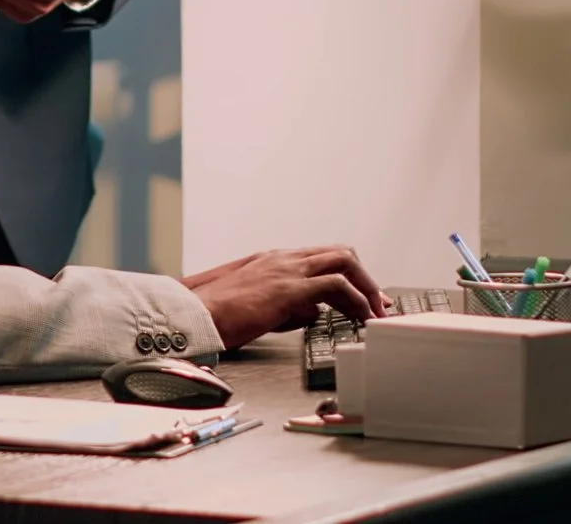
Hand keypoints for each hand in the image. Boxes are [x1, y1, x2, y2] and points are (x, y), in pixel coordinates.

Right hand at [182, 245, 384, 349]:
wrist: (191, 317)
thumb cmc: (215, 316)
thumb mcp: (257, 307)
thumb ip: (288, 307)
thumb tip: (315, 314)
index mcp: (273, 261)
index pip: (321, 258)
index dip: (350, 276)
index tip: (365, 297)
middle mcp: (283, 259)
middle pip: (340, 253)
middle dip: (365, 278)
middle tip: (379, 304)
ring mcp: (286, 270)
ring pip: (344, 262)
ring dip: (367, 288)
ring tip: (377, 314)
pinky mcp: (287, 289)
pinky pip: (335, 286)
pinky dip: (356, 300)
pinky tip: (362, 318)